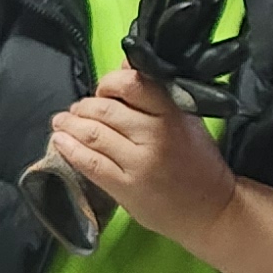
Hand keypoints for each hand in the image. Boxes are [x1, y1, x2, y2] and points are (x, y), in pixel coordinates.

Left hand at [52, 67, 236, 249]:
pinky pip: (90, 164)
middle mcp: (155, 135)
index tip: (104, 90)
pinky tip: (60, 142)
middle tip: (77, 109)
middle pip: (105, 110)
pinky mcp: (126, 188)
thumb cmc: (199, 162)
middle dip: (84, 106)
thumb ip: (156, 92)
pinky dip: (70, 150)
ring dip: (70, 125)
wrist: (212, 210)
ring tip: (61, 122)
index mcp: (172, 113)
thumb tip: (126, 62)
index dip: (109, 83)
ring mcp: (139, 162)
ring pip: (93, 135)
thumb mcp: (186, 119)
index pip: (131, 84)